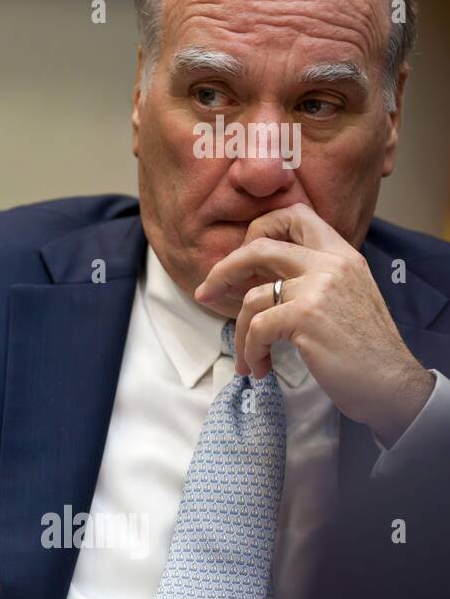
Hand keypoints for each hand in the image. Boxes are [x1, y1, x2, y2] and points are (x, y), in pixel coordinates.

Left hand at [195, 203, 433, 446]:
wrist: (392, 384)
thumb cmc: (363, 349)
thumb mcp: (344, 297)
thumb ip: (311, 278)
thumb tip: (256, 276)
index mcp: (341, 254)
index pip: (295, 214)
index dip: (260, 229)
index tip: (243, 259)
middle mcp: (331, 264)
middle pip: (259, 246)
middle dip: (223, 270)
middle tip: (205, 293)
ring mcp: (318, 288)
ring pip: (251, 298)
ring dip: (239, 333)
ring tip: (248, 358)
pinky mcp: (305, 316)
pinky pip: (255, 328)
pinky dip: (250, 351)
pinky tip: (259, 368)